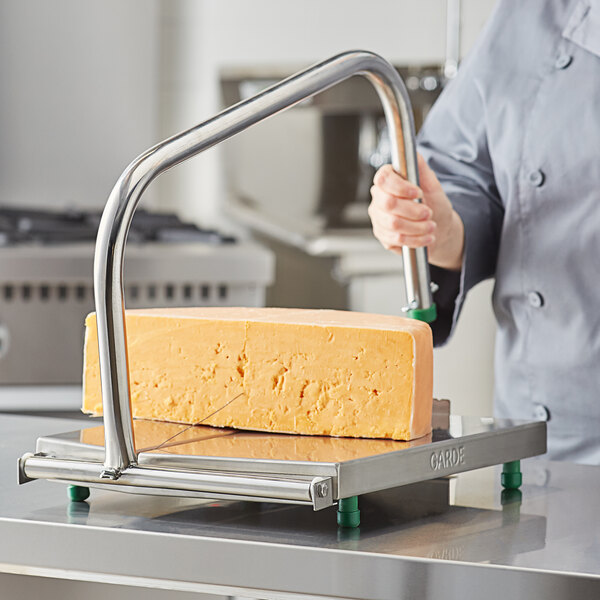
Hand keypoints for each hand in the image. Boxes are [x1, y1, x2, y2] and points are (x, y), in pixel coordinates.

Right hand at [368, 154, 464, 270]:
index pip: (383, 179)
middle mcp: (378, 199)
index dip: (400, 187)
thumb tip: (415, 154)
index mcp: (388, 181)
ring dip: (417, 227)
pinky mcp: (382, 235)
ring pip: (393, 223)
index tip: (418, 193)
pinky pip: (396, 239)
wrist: (437, 229)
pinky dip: (415, 239)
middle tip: (428, 213)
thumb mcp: (433, 185)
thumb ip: (422, 169)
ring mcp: (378, 218)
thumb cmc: (433, 205)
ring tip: (430, 226)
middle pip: (388, 203)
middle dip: (413, 210)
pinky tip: (425, 237)